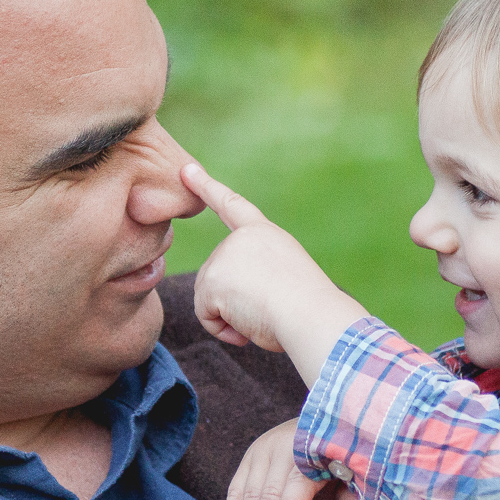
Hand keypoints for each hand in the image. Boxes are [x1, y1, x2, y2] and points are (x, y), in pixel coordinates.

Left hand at [180, 164, 367, 383]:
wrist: (312, 315)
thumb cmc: (309, 310)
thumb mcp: (284, 281)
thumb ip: (254, 279)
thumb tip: (228, 304)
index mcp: (265, 234)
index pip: (231, 206)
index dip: (207, 187)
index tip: (186, 170)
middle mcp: (241, 239)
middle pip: (216, 276)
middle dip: (233, 302)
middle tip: (269, 308)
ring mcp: (224, 256)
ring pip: (209, 298)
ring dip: (232, 317)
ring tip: (263, 315)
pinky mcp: (212, 279)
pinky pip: (206, 315)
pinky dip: (223, 329)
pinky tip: (246, 327)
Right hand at [224, 420, 383, 499]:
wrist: (319, 427)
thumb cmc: (339, 457)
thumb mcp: (351, 471)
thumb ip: (355, 493)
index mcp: (308, 447)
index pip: (296, 481)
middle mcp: (279, 446)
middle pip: (267, 494)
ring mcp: (259, 453)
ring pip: (248, 498)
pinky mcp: (246, 462)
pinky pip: (233, 495)